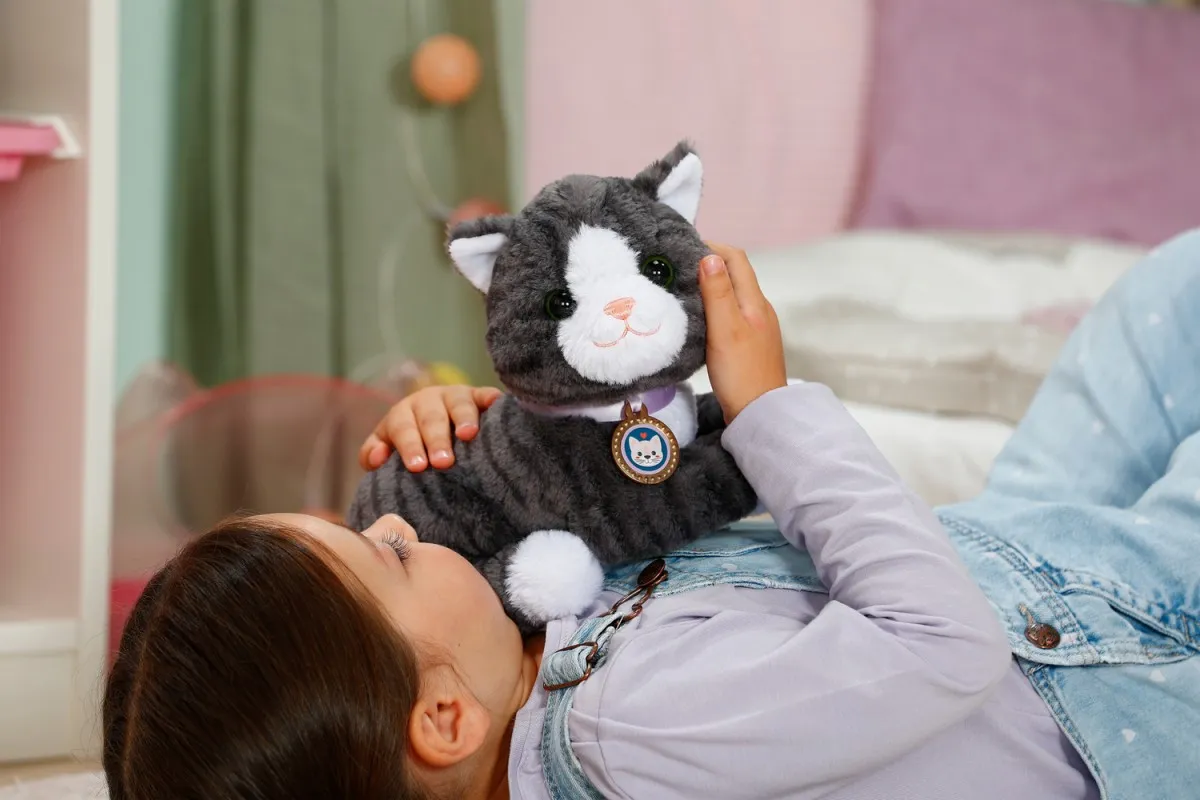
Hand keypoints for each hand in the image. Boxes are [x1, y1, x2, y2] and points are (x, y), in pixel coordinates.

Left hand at [358, 385, 502, 471]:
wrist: (438, 424)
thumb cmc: (412, 443)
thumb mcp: (388, 446)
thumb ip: (372, 453)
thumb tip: (377, 458)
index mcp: (404, 413)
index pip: (403, 428)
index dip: (410, 446)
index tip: (418, 467)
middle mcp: (429, 400)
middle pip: (432, 418)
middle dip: (437, 439)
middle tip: (443, 462)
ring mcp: (456, 396)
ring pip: (459, 404)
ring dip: (464, 418)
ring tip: (468, 435)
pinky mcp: (479, 395)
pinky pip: (487, 394)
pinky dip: (492, 398)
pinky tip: (498, 405)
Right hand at [698, 243, 786, 422]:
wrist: (759, 414)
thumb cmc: (741, 374)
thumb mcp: (725, 329)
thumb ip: (718, 293)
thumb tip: (710, 256)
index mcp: (755, 302)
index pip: (736, 260)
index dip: (712, 247)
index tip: (684, 248)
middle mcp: (759, 310)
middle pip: (735, 274)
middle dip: (709, 263)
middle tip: (679, 266)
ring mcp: (757, 327)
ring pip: (733, 295)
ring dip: (711, 285)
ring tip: (684, 288)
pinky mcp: (750, 343)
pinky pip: (732, 313)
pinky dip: (714, 306)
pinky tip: (699, 318)